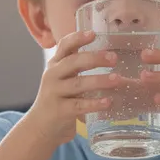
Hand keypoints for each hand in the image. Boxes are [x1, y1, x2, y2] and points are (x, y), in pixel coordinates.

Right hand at [23, 30, 117, 147]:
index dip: (78, 38)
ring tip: (117, 79)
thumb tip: (109, 53)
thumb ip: (77, 65)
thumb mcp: (63, 78)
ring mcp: (54, 93)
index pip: (64, 45)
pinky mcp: (60, 111)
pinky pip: (79, 105)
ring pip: (78, 84)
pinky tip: (108, 102)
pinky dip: (94, 103)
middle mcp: (53, 75)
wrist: (41, 126)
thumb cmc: (59, 98)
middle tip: (114, 58)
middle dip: (94, 58)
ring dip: (99, 80)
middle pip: (73, 62)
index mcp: (56, 64)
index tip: (93, 34)